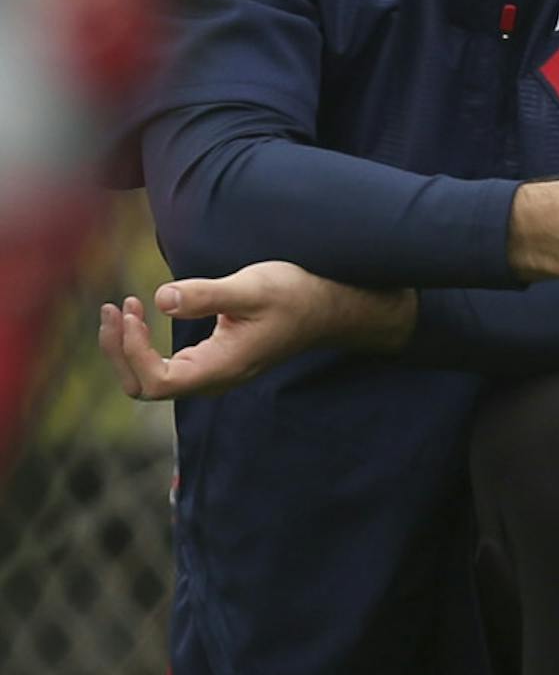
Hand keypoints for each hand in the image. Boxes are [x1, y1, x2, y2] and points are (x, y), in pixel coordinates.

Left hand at [97, 262, 415, 400]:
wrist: (328, 308)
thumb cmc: (295, 296)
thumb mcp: (252, 287)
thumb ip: (206, 294)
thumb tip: (161, 299)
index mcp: (222, 367)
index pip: (156, 382)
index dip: (133, 351)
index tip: (135, 309)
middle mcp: (213, 378)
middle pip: (143, 387)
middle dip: (119, 350)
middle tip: (115, 307)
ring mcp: (212, 373)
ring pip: (149, 378)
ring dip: (126, 347)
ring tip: (122, 308)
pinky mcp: (211, 360)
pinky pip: (162, 366)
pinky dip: (141, 343)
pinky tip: (141, 312)